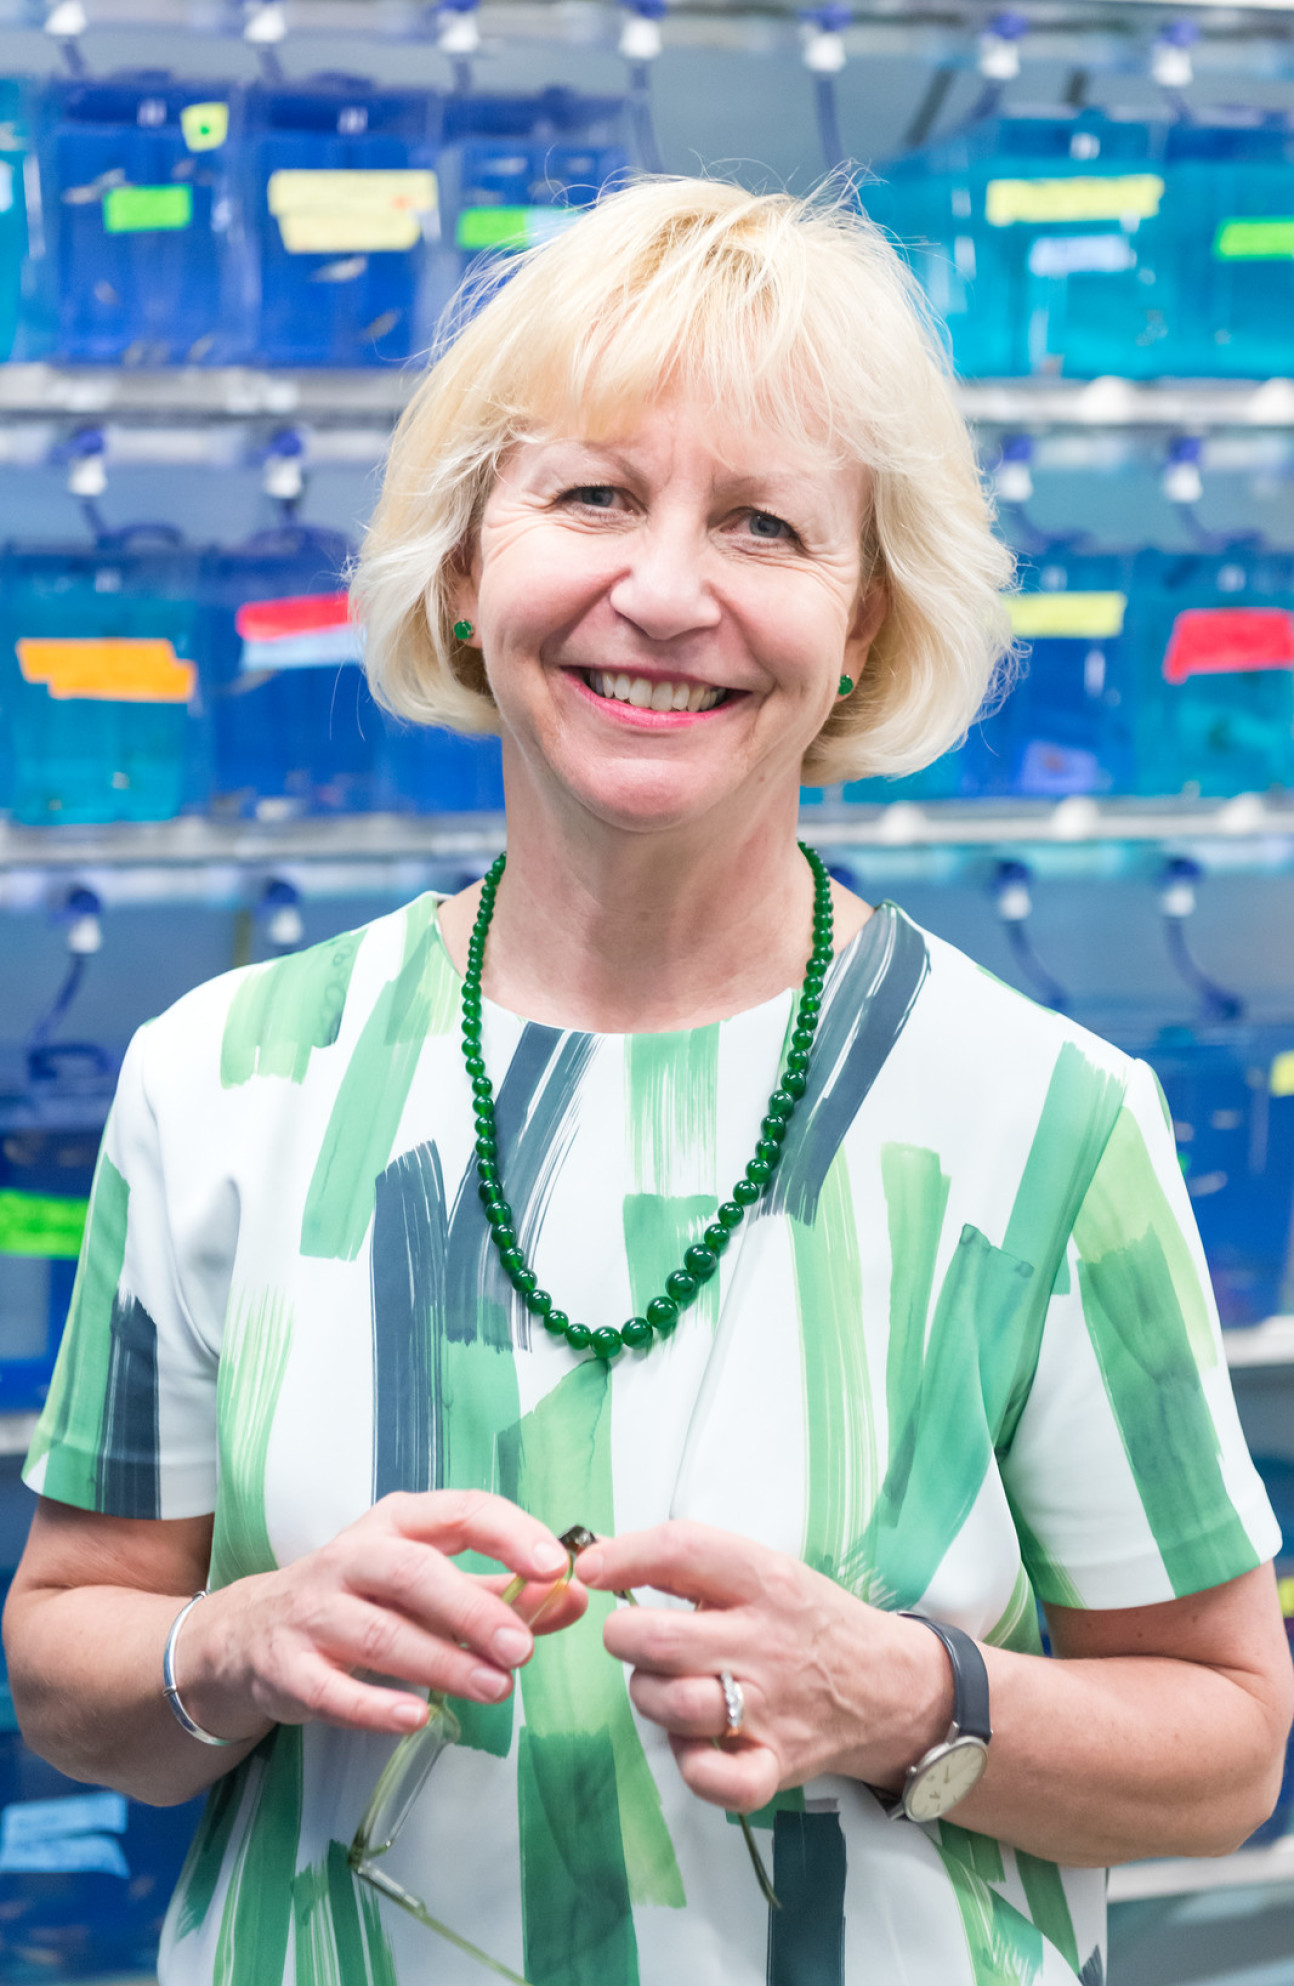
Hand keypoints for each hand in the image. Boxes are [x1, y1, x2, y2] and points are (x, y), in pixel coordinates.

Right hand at [180, 1490, 586, 1742]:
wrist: (250, 1633)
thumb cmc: (359, 1599)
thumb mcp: (428, 1583)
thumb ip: (501, 1592)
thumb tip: (574, 1596)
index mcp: (395, 1524)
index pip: (460, 1511)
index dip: (509, 1535)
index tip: (554, 1565)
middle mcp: (351, 1558)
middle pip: (414, 1574)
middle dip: (472, 1609)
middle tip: (523, 1647)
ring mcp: (313, 1612)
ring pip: (381, 1634)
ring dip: (442, 1662)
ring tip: (496, 1688)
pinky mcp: (287, 1668)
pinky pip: (332, 1690)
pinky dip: (376, 1707)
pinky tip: (417, 1718)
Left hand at [575, 1522, 950, 1813]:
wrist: (886, 1685)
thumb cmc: (807, 1622)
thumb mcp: (766, 1569)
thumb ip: (696, 1563)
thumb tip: (608, 1559)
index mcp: (765, 1580)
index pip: (681, 1551)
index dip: (623, 1556)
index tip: (594, 1567)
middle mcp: (765, 1641)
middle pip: (657, 1640)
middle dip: (622, 1637)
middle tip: (631, 1637)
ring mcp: (771, 1708)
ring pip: (671, 1705)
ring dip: (648, 1695)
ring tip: (663, 1685)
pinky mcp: (776, 1764)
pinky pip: (716, 1779)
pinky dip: (692, 1766)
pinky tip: (695, 1744)